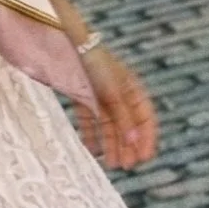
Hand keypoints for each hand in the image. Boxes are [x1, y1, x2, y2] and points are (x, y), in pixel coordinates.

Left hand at [74, 44, 158, 170]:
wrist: (61, 41)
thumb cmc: (91, 62)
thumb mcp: (110, 91)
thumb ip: (122, 117)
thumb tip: (134, 142)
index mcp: (130, 87)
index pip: (145, 117)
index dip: (146, 137)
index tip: (144, 158)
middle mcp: (117, 92)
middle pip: (127, 123)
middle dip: (128, 145)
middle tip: (126, 166)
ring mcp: (98, 93)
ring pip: (109, 124)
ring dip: (111, 144)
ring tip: (111, 164)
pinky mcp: (81, 95)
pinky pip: (89, 119)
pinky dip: (91, 134)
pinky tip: (92, 150)